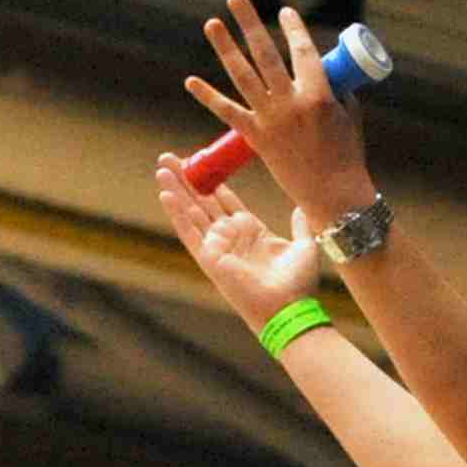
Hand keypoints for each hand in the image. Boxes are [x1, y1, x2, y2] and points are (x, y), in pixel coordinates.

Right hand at [150, 158, 327, 335]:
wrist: (289, 309)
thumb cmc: (297, 285)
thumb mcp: (304, 246)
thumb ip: (300, 225)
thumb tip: (303, 207)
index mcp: (250, 231)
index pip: (224, 200)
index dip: (212, 180)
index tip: (200, 160)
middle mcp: (230, 237)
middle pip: (202, 201)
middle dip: (187, 179)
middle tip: (169, 156)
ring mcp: (218, 246)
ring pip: (190, 211)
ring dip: (176, 190)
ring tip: (162, 167)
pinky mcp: (209, 258)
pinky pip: (188, 232)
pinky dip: (176, 213)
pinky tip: (165, 193)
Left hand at [186, 0, 380, 218]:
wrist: (332, 194)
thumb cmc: (347, 154)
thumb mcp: (348, 113)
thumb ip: (333, 87)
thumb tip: (321, 69)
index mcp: (318, 95)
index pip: (303, 51)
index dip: (293, 27)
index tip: (285, 11)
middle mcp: (290, 104)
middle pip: (265, 54)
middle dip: (250, 23)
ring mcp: (269, 120)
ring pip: (242, 76)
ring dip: (225, 48)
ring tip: (212, 24)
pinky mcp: (256, 138)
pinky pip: (228, 113)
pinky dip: (208, 97)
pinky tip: (191, 81)